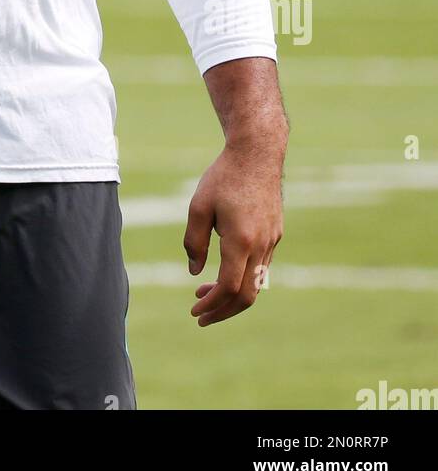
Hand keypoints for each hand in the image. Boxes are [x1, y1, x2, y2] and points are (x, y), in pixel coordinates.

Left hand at [182, 143, 283, 326]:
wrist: (257, 154)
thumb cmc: (224, 177)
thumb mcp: (199, 206)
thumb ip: (194, 242)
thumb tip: (195, 272)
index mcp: (241, 240)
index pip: (228, 287)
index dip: (211, 304)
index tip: (195, 310)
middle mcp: (261, 246)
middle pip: (247, 296)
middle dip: (223, 311)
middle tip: (202, 316)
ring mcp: (272, 241)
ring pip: (256, 283)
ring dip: (232, 295)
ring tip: (205, 290)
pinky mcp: (275, 234)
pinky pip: (261, 267)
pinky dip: (243, 278)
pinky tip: (225, 270)